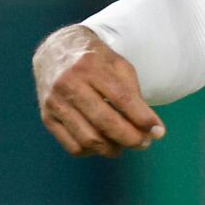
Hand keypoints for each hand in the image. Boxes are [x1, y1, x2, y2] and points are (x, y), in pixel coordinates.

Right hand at [33, 25, 164, 156]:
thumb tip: (152, 129)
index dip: (142, 118)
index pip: (121, 98)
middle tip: (144, 143)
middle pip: (104, 122)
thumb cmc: (94, 61)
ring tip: (123, 144)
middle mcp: (68, 84)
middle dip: (130, 138)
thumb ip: (134, 94)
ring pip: (88, 139)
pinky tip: (102, 143)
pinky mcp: (47, 117)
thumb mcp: (117, 65)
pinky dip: (92, 151)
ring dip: (112, 149)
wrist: (55, 52)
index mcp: (89, 66)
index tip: (158, 131)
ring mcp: (54, 102)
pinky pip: (73, 146)